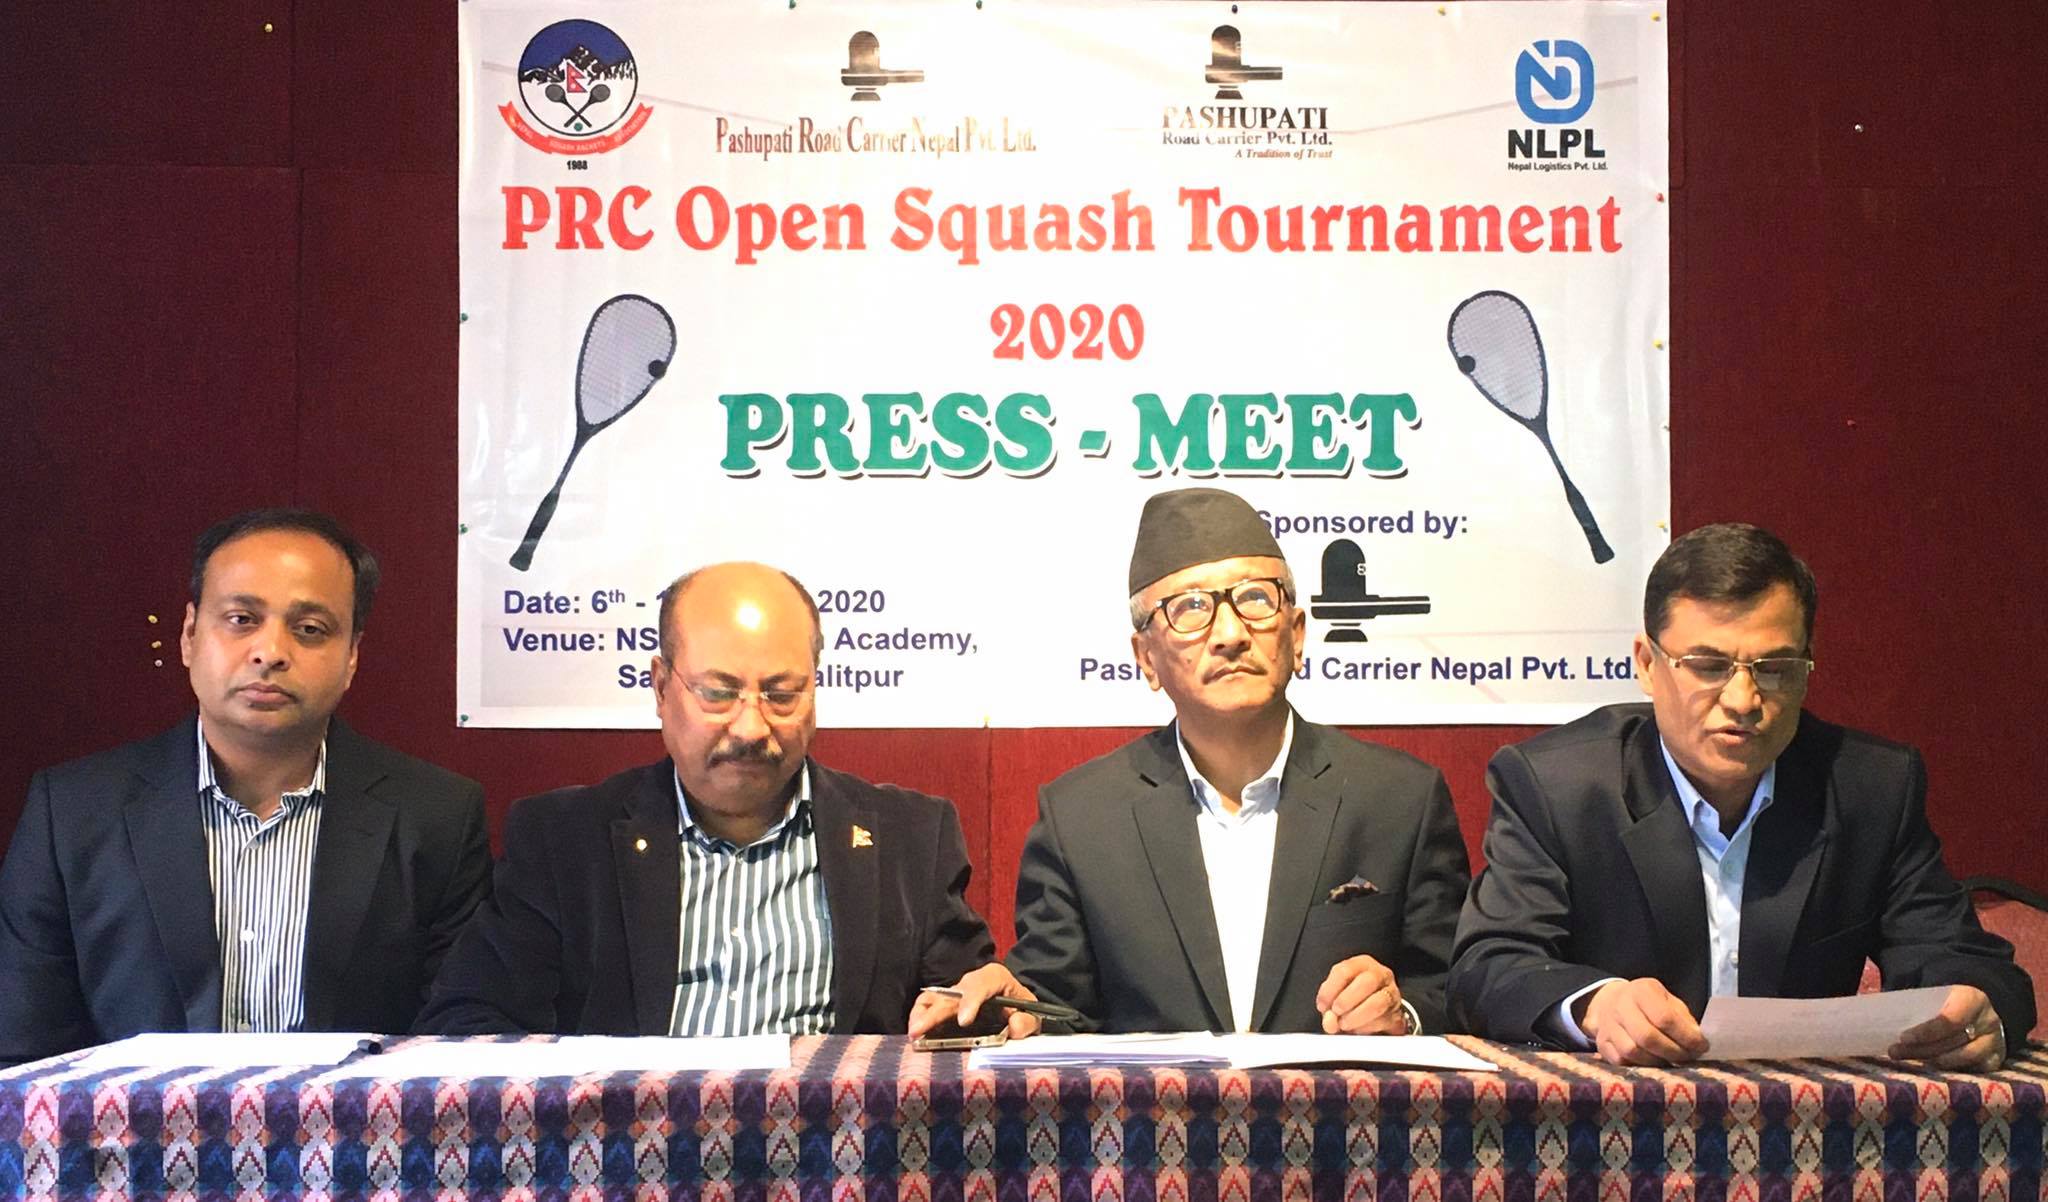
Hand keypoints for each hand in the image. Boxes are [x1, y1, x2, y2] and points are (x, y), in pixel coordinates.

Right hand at [907, 963, 1042, 1039]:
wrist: (1018, 1004)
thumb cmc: (1023, 1007)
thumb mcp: (1033, 1014)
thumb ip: (1028, 1021)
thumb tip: (1015, 1027)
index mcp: (995, 977)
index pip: (980, 985)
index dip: (970, 1002)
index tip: (963, 1021)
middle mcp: (972, 981)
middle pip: (950, 994)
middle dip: (934, 1013)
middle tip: (919, 1031)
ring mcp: (957, 991)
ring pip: (934, 996)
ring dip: (921, 1013)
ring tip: (913, 1033)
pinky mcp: (948, 1003)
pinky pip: (929, 1004)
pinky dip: (920, 1016)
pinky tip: (915, 1032)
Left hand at [1315, 955, 1406, 1033]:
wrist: (1376, 1009)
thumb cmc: (1353, 997)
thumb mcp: (1336, 995)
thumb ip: (1328, 1007)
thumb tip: (1330, 1021)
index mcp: (1361, 964)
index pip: (1345, 970)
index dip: (1331, 989)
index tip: (1322, 1005)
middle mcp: (1380, 975)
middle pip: (1366, 982)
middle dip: (1347, 1000)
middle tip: (1336, 1012)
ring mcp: (1391, 994)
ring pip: (1378, 1003)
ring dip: (1357, 1016)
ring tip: (1344, 1024)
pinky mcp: (1397, 1014)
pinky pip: (1384, 1021)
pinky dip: (1367, 1027)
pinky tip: (1357, 1029)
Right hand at [1579, 977, 1708, 1065]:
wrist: (1611, 1002)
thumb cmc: (1648, 1004)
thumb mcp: (1668, 1001)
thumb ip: (1683, 1020)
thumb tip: (1697, 1043)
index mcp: (1642, 991)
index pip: (1665, 1017)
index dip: (1686, 1036)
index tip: (1702, 1047)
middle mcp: (1621, 1005)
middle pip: (1647, 1036)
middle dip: (1673, 1052)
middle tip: (1688, 1057)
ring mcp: (1608, 1025)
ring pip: (1632, 1051)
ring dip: (1657, 1061)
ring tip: (1671, 1061)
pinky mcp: (1601, 1043)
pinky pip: (1620, 1061)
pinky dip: (1640, 1066)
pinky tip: (1653, 1063)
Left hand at [1890, 984, 2004, 1071]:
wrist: (1984, 1003)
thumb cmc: (1948, 998)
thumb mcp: (1935, 991)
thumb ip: (1915, 999)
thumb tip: (1877, 1009)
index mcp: (1972, 999)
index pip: (1950, 1019)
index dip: (1927, 1031)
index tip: (1903, 1037)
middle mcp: (1988, 1021)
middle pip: (1953, 1041)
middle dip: (1921, 1049)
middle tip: (1894, 1051)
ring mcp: (1995, 1041)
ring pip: (1964, 1057)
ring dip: (1934, 1062)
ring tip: (1909, 1061)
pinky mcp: (1996, 1058)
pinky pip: (1975, 1069)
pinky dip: (1953, 1070)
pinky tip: (1931, 1069)